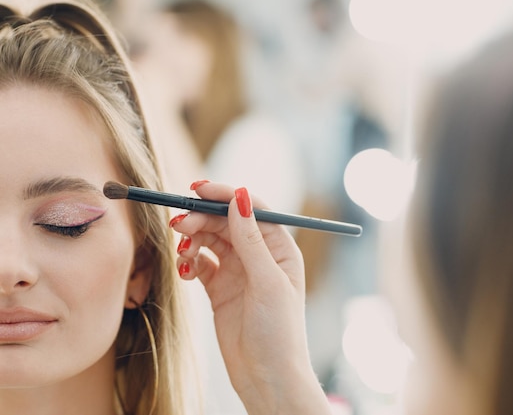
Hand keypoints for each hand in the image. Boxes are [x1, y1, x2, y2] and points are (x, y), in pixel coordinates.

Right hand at [170, 181, 330, 414]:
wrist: (266, 378)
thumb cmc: (279, 332)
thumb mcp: (267, 282)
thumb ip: (251, 240)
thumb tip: (239, 197)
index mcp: (279, 249)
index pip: (251, 209)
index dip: (225, 195)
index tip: (198, 189)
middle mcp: (259, 256)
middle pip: (226, 222)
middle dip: (202, 219)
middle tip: (178, 224)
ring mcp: (238, 272)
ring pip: (210, 241)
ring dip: (193, 239)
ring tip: (181, 250)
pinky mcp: (220, 289)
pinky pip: (200, 265)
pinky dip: (189, 263)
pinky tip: (184, 271)